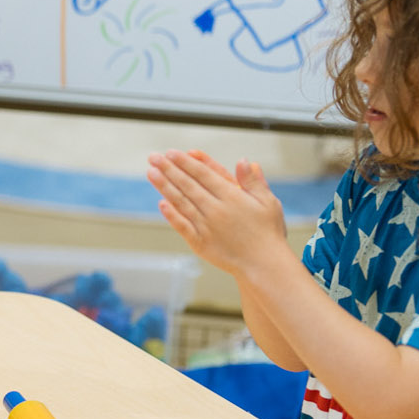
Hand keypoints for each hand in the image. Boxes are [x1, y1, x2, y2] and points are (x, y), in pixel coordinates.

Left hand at [146, 149, 289, 276]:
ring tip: (151, 173)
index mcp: (232, 197)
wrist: (264, 265)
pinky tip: (161, 203)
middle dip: (169, 169)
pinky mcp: (201, 243)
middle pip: (188, 185)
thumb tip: (244, 160)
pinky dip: (171, 214)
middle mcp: (216, 210)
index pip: (203, 174)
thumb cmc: (268, 232)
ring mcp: (206, 227)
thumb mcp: (267, 202)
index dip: (186, 162)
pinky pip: (183, 226)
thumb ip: (253, 181)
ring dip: (165, 187)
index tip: (172, 152)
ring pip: (181, 202)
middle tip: (154, 157)